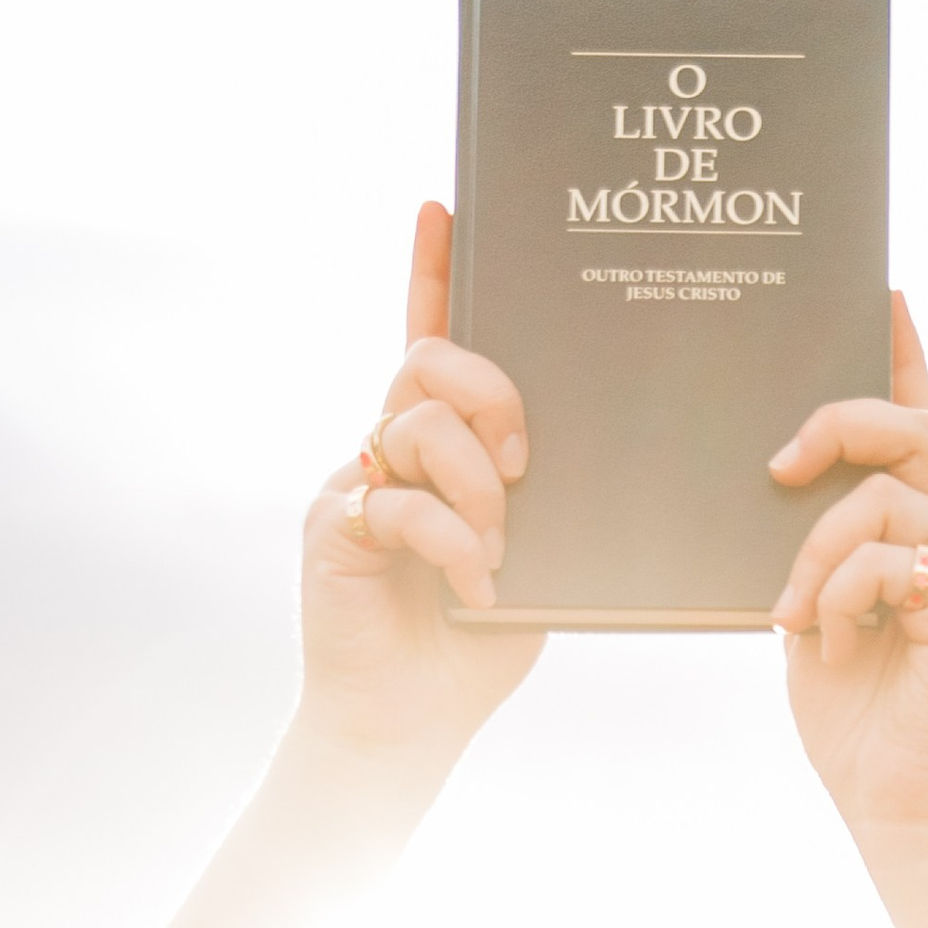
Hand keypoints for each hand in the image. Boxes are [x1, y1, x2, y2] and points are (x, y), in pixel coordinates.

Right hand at [291, 205, 544, 774]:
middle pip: (427, 360)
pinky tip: (477, 584)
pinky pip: (394, 501)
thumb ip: (543, 493)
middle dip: (489, 392)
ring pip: (415, 425)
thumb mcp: (532, 552)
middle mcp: (387, 449)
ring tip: (497, 547)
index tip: (443, 207)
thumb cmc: (474, 637)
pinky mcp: (331, 530)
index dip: (432, 271)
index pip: (428, 337)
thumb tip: (595, 441)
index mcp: (435, 445)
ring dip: (474, 485)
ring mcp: (354, 485)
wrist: (410, 720)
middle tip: (522, 461)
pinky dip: (449, 542)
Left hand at [769, 296, 927, 841]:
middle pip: (916, 432)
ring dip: (819, 547)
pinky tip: (827, 641)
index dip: (906, 360)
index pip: (923, 427)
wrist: (901, 807)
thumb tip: (781, 485)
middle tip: (781, 463)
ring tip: (794, 612)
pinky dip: (838, 592)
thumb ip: (819, 553)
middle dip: (841, 423)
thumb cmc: (859, 725)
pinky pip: (889, 554)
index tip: (884, 296)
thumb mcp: (818, 618)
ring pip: (888, 493)